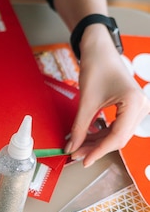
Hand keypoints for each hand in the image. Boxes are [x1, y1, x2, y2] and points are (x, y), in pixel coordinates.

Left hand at [65, 27, 149, 166]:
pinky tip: (85, 139)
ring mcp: (136, 108)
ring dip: (97, 143)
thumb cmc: (96, 68)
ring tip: (77, 148)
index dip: (99, 151)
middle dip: (96, 148)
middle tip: (76, 155)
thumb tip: (71, 147)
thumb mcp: (86, 101)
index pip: (117, 137)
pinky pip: (116, 127)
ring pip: (117, 134)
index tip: (84, 160)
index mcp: (134, 104)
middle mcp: (141, 107)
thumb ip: (79, 127)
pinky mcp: (129, 108)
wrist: (99, 50)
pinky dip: (100, 134)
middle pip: (118, 138)